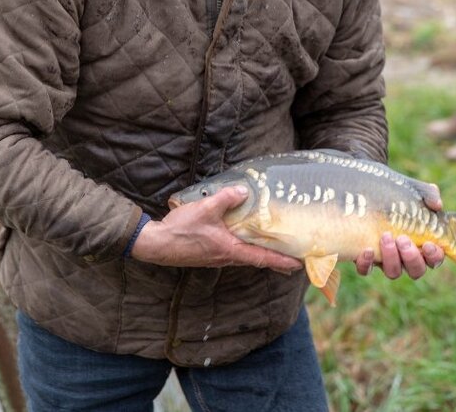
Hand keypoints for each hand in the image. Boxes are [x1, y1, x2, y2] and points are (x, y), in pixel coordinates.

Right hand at [130, 186, 301, 273]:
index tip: (298, 264)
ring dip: (261, 254)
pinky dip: (246, 249)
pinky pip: (234, 253)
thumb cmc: (181, 230)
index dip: (281, 261)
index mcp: (230, 250)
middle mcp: (227, 257)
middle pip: (257, 260)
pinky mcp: (210, 254)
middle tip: (294, 260)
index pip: (262, 257)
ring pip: (245, 256)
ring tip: (274, 248)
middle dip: (276, 260)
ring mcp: (218, 258)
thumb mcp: (205, 209)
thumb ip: (226, 198)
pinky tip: (244, 239)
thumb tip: (243, 190)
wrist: (156, 244)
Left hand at [354, 181, 444, 280]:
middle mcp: (405, 257)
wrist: (367, 188)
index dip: (434, 256)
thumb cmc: (398, 192)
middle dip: (411, 258)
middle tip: (403, 239)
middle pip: (416, 271)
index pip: (434, 259)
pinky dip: (366, 264)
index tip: (428, 244)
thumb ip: (429, 194)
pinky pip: (366, 270)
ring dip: (391, 258)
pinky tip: (366, 250)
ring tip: (386, 237)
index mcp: (422, 244)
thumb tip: (437, 204)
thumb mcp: (414, 190)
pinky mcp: (365, 259)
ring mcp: (385, 260)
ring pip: (393, 272)